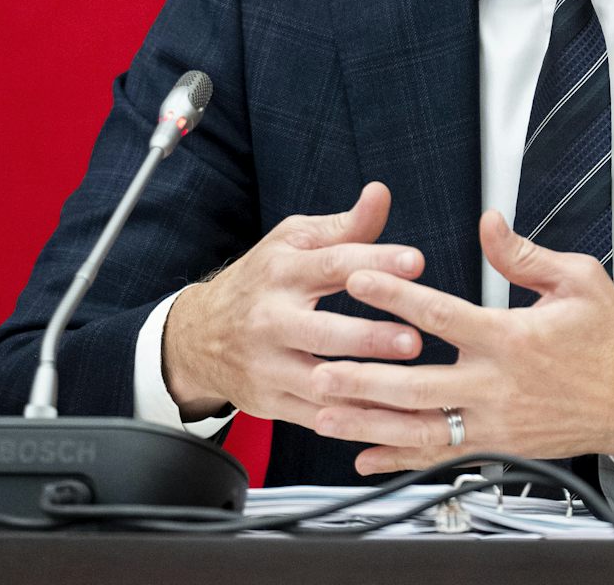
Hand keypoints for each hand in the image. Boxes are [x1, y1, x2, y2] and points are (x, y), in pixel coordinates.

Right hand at [160, 182, 424, 426]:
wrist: (197, 336)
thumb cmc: (261, 280)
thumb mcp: (293, 242)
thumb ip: (345, 226)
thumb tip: (381, 193)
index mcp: (282, 272)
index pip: (332, 264)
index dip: (375, 260)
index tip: (416, 261)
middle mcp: (271, 319)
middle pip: (323, 331)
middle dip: (369, 337)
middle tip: (415, 338)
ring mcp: (268, 365)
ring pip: (320, 382)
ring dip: (365, 387)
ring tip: (409, 385)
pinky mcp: (270, 403)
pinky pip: (318, 416)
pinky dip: (354, 420)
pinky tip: (391, 417)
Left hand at [309, 210, 613, 473]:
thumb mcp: (579, 281)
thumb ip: (525, 254)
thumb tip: (489, 223)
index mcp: (512, 338)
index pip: (441, 313)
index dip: (395, 294)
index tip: (359, 279)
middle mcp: (498, 386)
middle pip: (417, 384)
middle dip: (363, 377)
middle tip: (320, 367)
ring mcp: (496, 423)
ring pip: (420, 428)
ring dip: (369, 423)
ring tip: (325, 414)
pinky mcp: (498, 447)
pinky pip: (440, 456)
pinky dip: (398, 458)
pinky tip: (364, 456)